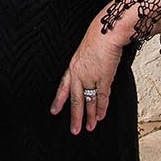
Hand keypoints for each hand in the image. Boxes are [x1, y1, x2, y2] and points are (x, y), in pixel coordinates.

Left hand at [49, 15, 125, 134]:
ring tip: (90, 127)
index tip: (54, 111)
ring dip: (90, 116)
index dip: (59, 100)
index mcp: (73, 66)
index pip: (63, 86)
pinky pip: (101, 97)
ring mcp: (90, 77)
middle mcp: (79, 73)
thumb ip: (85, 64)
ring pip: (88, 102)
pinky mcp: (103, 78)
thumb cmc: (98, 36)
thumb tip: (90, 71)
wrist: (106, 31)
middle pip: (75, 100)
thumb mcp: (84, 51)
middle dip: (75, 116)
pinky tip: (101, 116)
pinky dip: (102, 108)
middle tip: (74, 129)